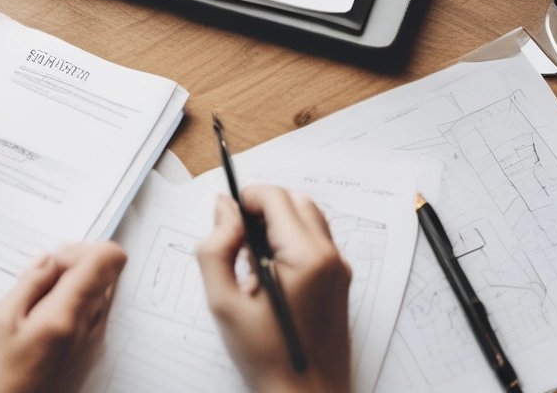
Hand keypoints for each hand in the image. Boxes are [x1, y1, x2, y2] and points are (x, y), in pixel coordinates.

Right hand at [0, 241, 126, 392]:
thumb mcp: (1, 319)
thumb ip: (31, 281)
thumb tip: (52, 258)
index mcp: (68, 314)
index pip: (108, 258)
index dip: (83, 248)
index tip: (55, 262)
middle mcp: (89, 327)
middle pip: (104, 271)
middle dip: (75, 265)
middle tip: (41, 280)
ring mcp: (93, 342)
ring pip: (100, 290)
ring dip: (74, 285)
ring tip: (38, 302)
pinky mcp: (90, 353)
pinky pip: (93, 313)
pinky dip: (74, 305)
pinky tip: (44, 320)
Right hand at [197, 185, 350, 392]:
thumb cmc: (268, 359)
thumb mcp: (224, 303)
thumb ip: (216, 248)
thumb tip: (223, 208)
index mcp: (305, 257)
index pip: (274, 197)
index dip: (245, 198)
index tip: (226, 218)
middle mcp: (330, 256)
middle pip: (294, 200)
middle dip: (262, 207)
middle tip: (237, 238)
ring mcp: (339, 268)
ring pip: (307, 216)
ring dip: (278, 221)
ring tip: (253, 256)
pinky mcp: (341, 280)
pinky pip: (316, 239)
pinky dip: (292, 239)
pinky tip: (271, 271)